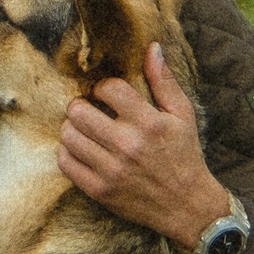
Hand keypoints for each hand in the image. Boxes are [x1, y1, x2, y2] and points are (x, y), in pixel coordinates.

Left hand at [57, 43, 232, 251]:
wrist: (187, 206)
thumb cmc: (184, 155)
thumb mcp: (182, 115)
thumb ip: (164, 81)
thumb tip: (152, 47)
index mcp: (149, 123)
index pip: (109, 89)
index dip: (103, 87)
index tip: (106, 95)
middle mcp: (128, 146)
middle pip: (78, 111)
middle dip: (80, 105)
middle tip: (88, 109)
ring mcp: (111, 171)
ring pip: (68, 135)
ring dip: (72, 128)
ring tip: (85, 129)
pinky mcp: (99, 191)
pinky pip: (66, 163)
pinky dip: (68, 152)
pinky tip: (81, 149)